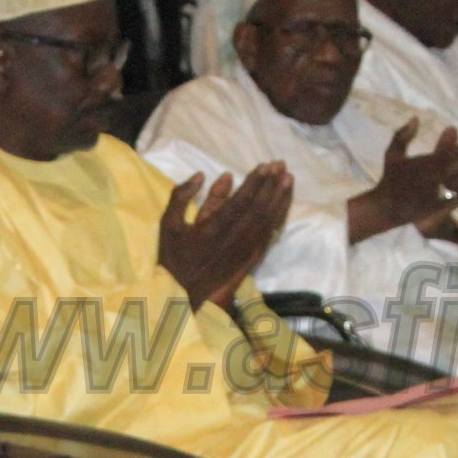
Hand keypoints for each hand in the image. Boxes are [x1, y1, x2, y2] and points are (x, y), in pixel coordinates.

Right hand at [159, 166, 293, 309]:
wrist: (183, 293)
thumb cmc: (174, 256)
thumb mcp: (168, 224)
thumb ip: (181, 196)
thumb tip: (202, 175)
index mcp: (212, 229)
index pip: (239, 202)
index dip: (254, 183)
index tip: (265, 166)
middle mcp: (232, 239)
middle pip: (258, 209)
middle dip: (271, 185)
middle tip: (281, 164)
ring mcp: (244, 250)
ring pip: (268, 221)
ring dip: (280, 198)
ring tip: (289, 178)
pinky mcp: (251, 258)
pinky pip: (269, 236)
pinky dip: (279, 218)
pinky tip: (285, 204)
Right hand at [351, 122, 457, 241]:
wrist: (385, 208)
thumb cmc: (390, 179)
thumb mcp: (392, 154)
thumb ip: (402, 135)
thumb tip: (416, 118)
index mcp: (420, 166)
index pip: (443, 158)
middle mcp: (428, 180)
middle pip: (453, 169)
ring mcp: (433, 194)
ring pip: (456, 184)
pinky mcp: (436, 207)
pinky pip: (454, 198)